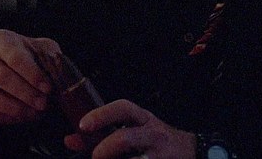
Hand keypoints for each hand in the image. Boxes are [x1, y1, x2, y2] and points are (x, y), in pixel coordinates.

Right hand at [0, 29, 56, 123]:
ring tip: (35, 113)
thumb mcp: (39, 47)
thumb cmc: (25, 53)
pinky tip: (23, 117)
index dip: (32, 74)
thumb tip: (59, 75)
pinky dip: (6, 117)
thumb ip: (50, 56)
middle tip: (43, 103)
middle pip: (2, 77)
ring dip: (15, 108)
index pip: (15, 57)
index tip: (48, 88)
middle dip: (26, 93)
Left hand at [64, 99, 195, 158]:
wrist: (191, 152)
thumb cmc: (155, 141)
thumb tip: (70, 139)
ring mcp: (159, 153)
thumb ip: (103, 135)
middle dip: (104, 149)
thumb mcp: (134, 131)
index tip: (83, 125)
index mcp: (143, 119)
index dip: (102, 115)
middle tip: (95, 156)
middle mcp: (152, 133)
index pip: (123, 108)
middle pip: (125, 137)